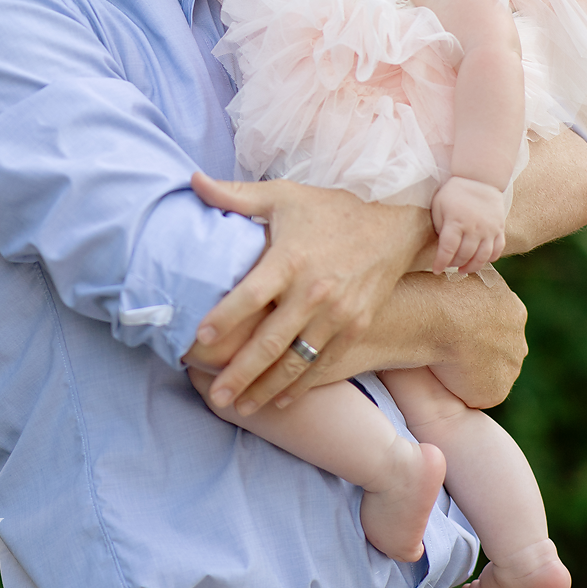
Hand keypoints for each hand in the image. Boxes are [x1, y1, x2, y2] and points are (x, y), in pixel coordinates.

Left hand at [186, 173, 430, 414]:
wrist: (394, 227)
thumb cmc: (330, 211)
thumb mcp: (284, 195)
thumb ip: (236, 195)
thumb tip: (192, 180)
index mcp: (291, 258)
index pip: (251, 293)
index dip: (224, 317)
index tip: (199, 337)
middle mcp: (314, 291)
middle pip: (271, 341)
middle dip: (241, 373)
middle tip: (215, 394)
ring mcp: (338, 314)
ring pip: (297, 362)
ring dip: (268, 388)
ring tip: (241, 406)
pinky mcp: (356, 327)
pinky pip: (324, 364)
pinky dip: (301, 386)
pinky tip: (280, 400)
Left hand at [430, 177, 506, 272]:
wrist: (479, 178)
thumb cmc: (454, 192)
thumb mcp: (438, 205)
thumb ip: (439, 226)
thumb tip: (442, 247)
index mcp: (456, 221)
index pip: (448, 249)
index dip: (441, 262)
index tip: (437, 270)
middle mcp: (474, 228)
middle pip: (465, 255)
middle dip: (454, 264)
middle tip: (449, 265)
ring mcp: (489, 229)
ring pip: (482, 257)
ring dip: (472, 267)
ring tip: (463, 269)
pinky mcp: (500, 229)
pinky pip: (497, 250)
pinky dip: (490, 259)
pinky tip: (481, 260)